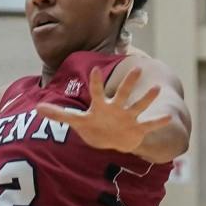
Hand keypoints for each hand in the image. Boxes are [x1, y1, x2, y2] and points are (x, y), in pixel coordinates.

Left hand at [32, 57, 177, 155]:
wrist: (113, 139)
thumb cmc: (94, 126)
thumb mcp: (76, 122)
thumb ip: (58, 114)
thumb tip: (37, 108)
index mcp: (101, 106)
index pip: (97, 92)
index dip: (97, 82)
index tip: (96, 69)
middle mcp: (116, 108)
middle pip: (122, 93)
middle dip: (129, 83)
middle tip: (137, 66)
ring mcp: (128, 117)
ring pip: (138, 106)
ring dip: (147, 99)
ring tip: (157, 89)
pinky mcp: (137, 129)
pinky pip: (149, 125)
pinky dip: (158, 123)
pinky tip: (169, 117)